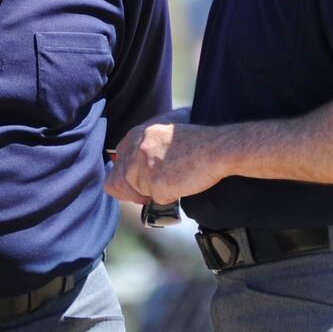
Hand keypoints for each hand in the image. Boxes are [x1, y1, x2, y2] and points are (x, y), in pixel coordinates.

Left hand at [104, 122, 224, 204]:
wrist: (217, 148)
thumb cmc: (196, 140)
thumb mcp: (162, 132)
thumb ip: (142, 146)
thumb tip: (129, 166)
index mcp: (134, 135)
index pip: (116, 165)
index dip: (127, 178)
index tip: (140, 182)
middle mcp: (135, 150)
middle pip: (120, 182)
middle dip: (135, 191)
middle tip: (157, 187)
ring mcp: (144, 168)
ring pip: (137, 193)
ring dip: (154, 193)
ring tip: (174, 180)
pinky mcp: (156, 184)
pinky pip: (157, 200)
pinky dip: (170, 197)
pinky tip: (182, 184)